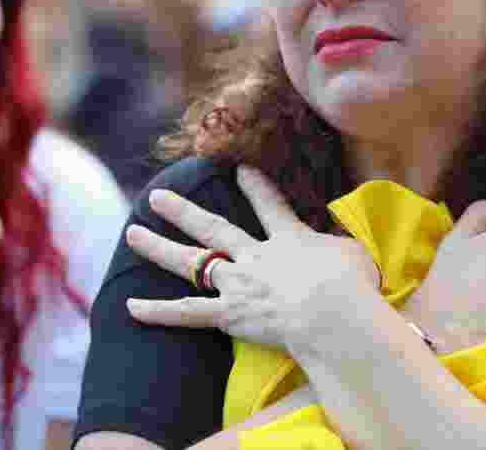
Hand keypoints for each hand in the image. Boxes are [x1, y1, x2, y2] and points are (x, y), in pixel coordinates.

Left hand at [125, 165, 379, 347]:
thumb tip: (342, 242)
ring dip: (158, 247)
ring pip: (190, 262)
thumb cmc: (351, 284)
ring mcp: (237, 283)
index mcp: (288, 238)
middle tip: (156, 196)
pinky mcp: (229, 315)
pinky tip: (130, 306)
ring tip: (132, 233)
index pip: (269, 206)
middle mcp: (255, 255)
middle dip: (183, 211)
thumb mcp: (355, 253)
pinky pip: (187, 313)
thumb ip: (341, 244)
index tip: (240, 170)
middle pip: (212, 228)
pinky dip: (158, 311)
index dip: (255, 186)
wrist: (332, 312)